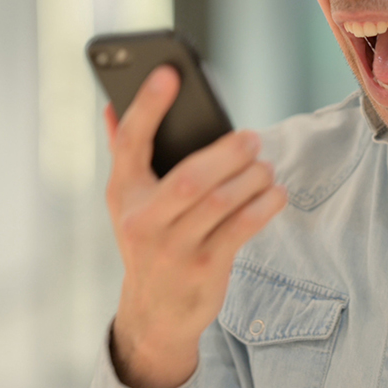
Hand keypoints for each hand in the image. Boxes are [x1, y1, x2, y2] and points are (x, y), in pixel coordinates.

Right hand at [103, 65, 287, 387]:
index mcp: (123, 195)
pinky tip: (275, 193)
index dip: (148, 106)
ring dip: (251, 179)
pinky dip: (264, 206)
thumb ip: (124, 154)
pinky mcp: (205, 268)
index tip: (169, 73)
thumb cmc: (148, 241)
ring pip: (221, 203)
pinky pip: (241, 228)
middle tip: (252, 138)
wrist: (154, 313)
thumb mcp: (127, 203)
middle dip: (227, 153)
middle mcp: (144, 222)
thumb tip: (111, 105)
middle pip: (189, 178)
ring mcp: (174, 248)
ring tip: (265, 167)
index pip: (130, 143)